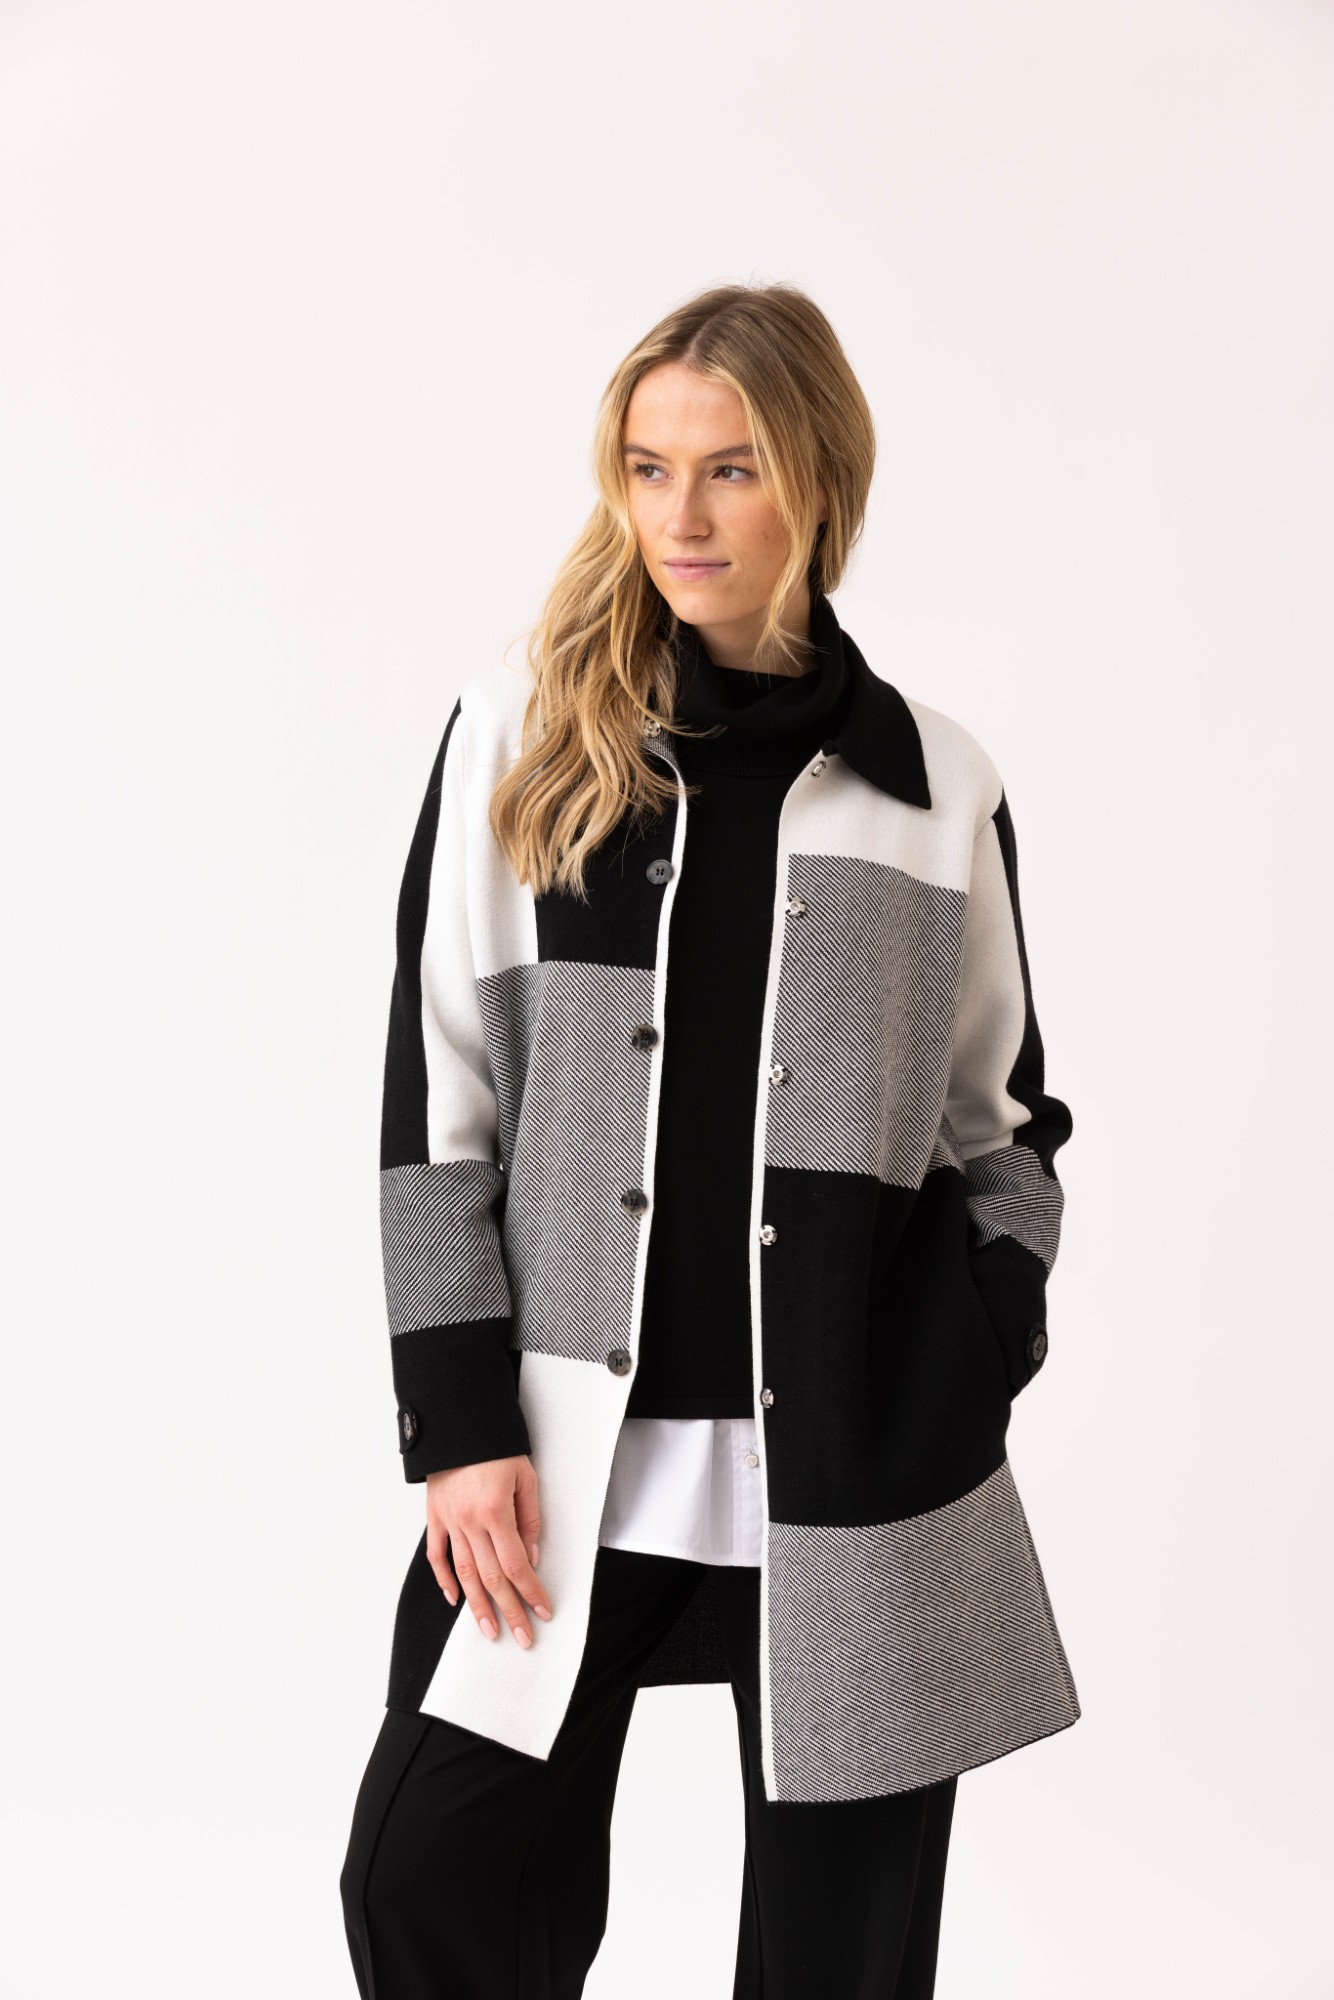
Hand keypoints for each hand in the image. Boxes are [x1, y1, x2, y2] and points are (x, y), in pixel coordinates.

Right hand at [425, 1455, 552, 1648]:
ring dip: (478, 1606)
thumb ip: (530, 1519)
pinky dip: (444, 1580)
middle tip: (521, 1638)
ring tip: (489, 1630)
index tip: (542, 1612)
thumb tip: (532, 1558)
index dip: (531, 1592)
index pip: (517, 1565)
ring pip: (464, 1574)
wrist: (460, 1423)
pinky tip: (454, 1600)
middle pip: (492, 1577)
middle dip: (509, 1611)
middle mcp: (471, 1522)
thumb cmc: (497, 1447)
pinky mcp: (435, 1517)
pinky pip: (437, 1556)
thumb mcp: (526, 1477)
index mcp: (497, 1511)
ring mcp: (450, 1521)